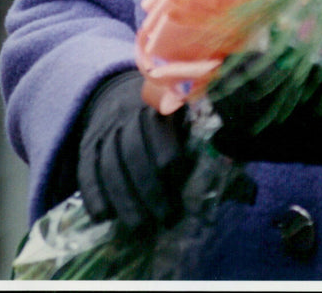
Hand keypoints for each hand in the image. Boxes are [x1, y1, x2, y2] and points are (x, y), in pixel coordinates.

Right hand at [77, 70, 193, 229]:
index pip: (157, 128)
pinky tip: (105, 217)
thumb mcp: (179, 112)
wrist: (115, 94)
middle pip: (133, 152)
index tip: (179, 184)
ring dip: (125, 200)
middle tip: (167, 218)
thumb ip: (200, 133)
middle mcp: (126, 115)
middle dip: (150, 189)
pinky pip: (86, 170)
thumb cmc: (161, 114)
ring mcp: (104, 131)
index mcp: (155, 103)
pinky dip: (94, 194)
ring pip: (110, 164)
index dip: (167, 156)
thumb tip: (234, 165)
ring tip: (141, 228)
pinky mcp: (87, 146)